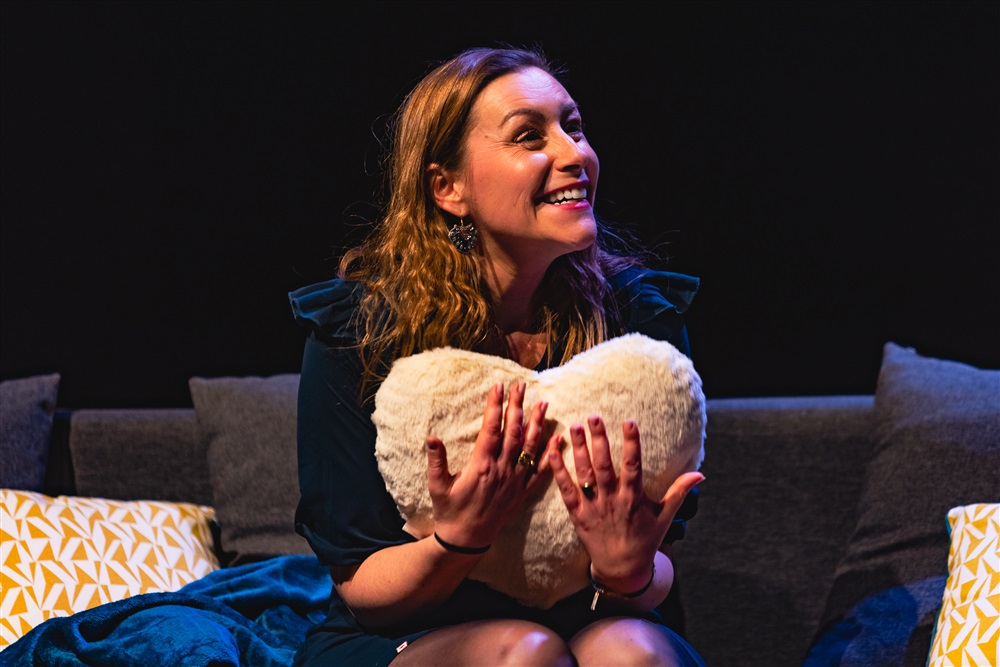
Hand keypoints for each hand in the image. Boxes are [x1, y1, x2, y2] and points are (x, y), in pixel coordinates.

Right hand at [426, 382, 555, 550]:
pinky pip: (540, 472)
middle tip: (521, 385)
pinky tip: (558, 439)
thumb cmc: (449, 510)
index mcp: (481, 465)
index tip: (498, 386)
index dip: (495, 405)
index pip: (491, 428)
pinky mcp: (522, 492)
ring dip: (537, 423)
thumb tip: (431, 437)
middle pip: (513, 432)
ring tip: (543, 403)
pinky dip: (550, 455)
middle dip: (517, 406)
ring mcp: (514, 480)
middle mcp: (501, 470)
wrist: (466, 539)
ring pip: (530, 447)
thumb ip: (436, 461)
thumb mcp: (437, 486)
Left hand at [549, 416, 703, 590]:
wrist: (622, 570)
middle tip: (594, 416)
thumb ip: (679, 492)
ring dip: (578, 450)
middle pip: (603, 466)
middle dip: (599, 440)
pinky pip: (565, 490)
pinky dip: (558, 471)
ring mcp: (593, 507)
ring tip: (575, 426)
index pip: (633, 466)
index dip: (632, 443)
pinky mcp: (577, 514)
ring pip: (584, 474)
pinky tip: (553, 450)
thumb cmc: (645, 540)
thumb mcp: (665, 517)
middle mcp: (611, 500)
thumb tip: (701, 475)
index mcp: (633, 498)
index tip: (629, 421)